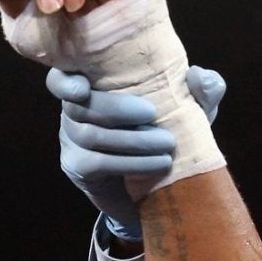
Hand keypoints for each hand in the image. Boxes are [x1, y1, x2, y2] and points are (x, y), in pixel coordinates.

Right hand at [50, 65, 226, 236]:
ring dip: (132, 140)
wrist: (160, 184)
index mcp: (93, 85)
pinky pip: (97, 163)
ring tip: (167, 144)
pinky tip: (158, 164)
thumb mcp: (192, 111)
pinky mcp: (77, 168)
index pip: (60, 77)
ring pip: (90, 136)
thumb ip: (201, 91)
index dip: (65, 81)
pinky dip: (130, 162)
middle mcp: (73, 111)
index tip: (84, 87)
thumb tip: (198, 76)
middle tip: (153, 113)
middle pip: (78, 106)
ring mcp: (70, 142)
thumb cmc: (169, 132)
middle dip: (115, 108)